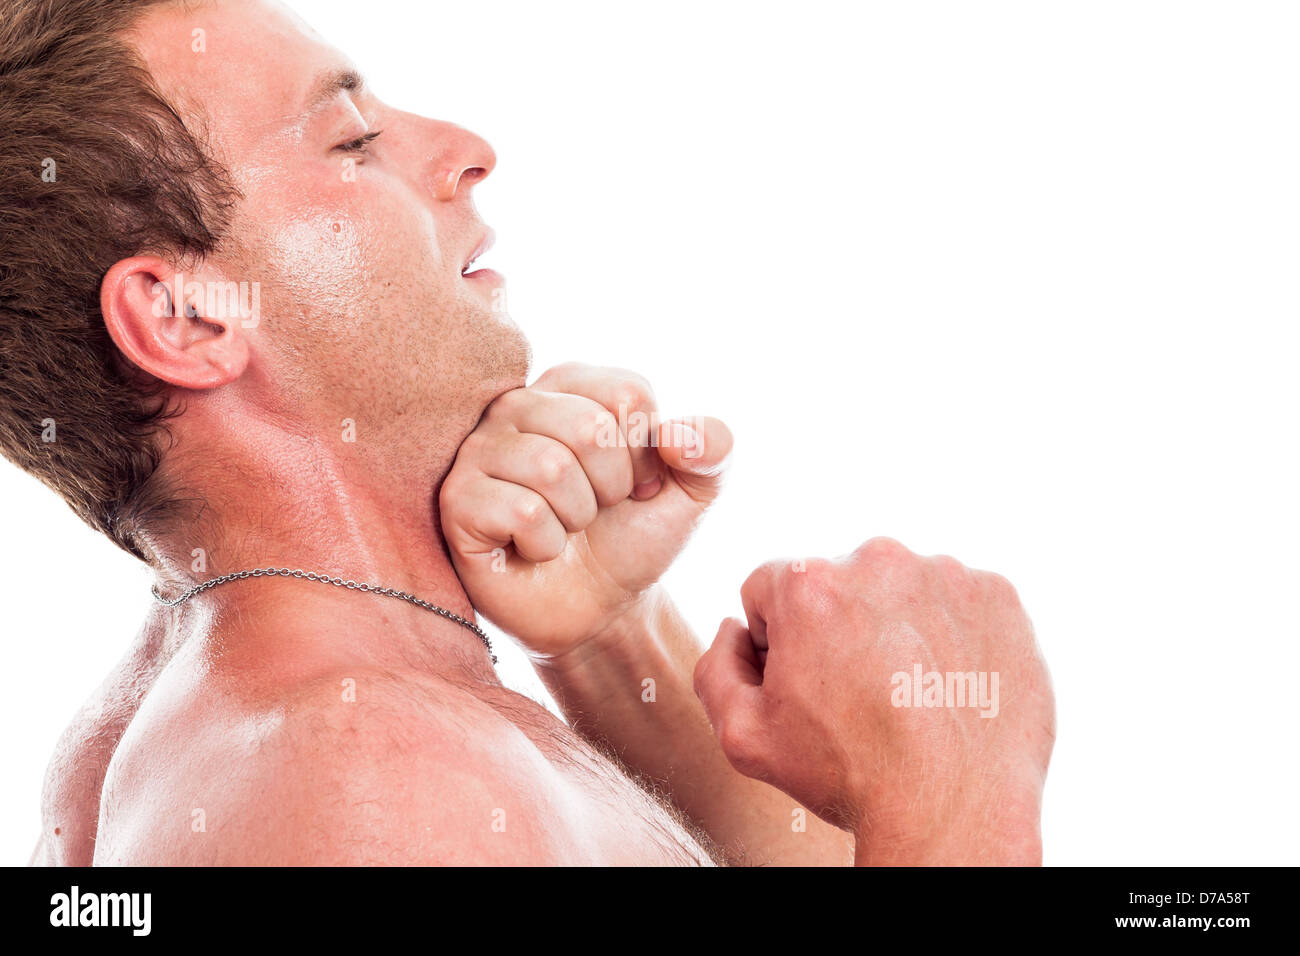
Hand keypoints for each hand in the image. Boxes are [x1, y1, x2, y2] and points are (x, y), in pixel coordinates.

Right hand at [440, 363, 731, 657]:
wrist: (597, 609)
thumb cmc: (633, 537)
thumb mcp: (692, 491)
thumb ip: (712, 448)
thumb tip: (679, 436)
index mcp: (571, 384)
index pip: (627, 394)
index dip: (646, 454)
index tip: (634, 483)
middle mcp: (517, 404)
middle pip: (587, 428)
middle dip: (612, 488)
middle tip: (597, 511)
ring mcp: (479, 451)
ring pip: (550, 468)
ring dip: (577, 517)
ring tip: (565, 528)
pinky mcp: (457, 501)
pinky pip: (522, 511)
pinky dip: (547, 544)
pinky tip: (534, 549)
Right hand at [693, 538, 1054, 864]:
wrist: (954, 808)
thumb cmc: (848, 775)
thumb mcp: (743, 736)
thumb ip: (715, 668)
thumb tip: (735, 630)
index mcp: (807, 582)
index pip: (770, 591)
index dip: (778, 643)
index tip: (807, 685)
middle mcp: (876, 559)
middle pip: (838, 583)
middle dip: (838, 628)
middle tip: (860, 695)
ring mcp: (944, 573)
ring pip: (900, 589)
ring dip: (897, 627)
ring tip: (910, 694)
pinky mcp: (998, 595)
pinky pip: (958, 602)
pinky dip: (951, 635)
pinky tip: (948, 686)